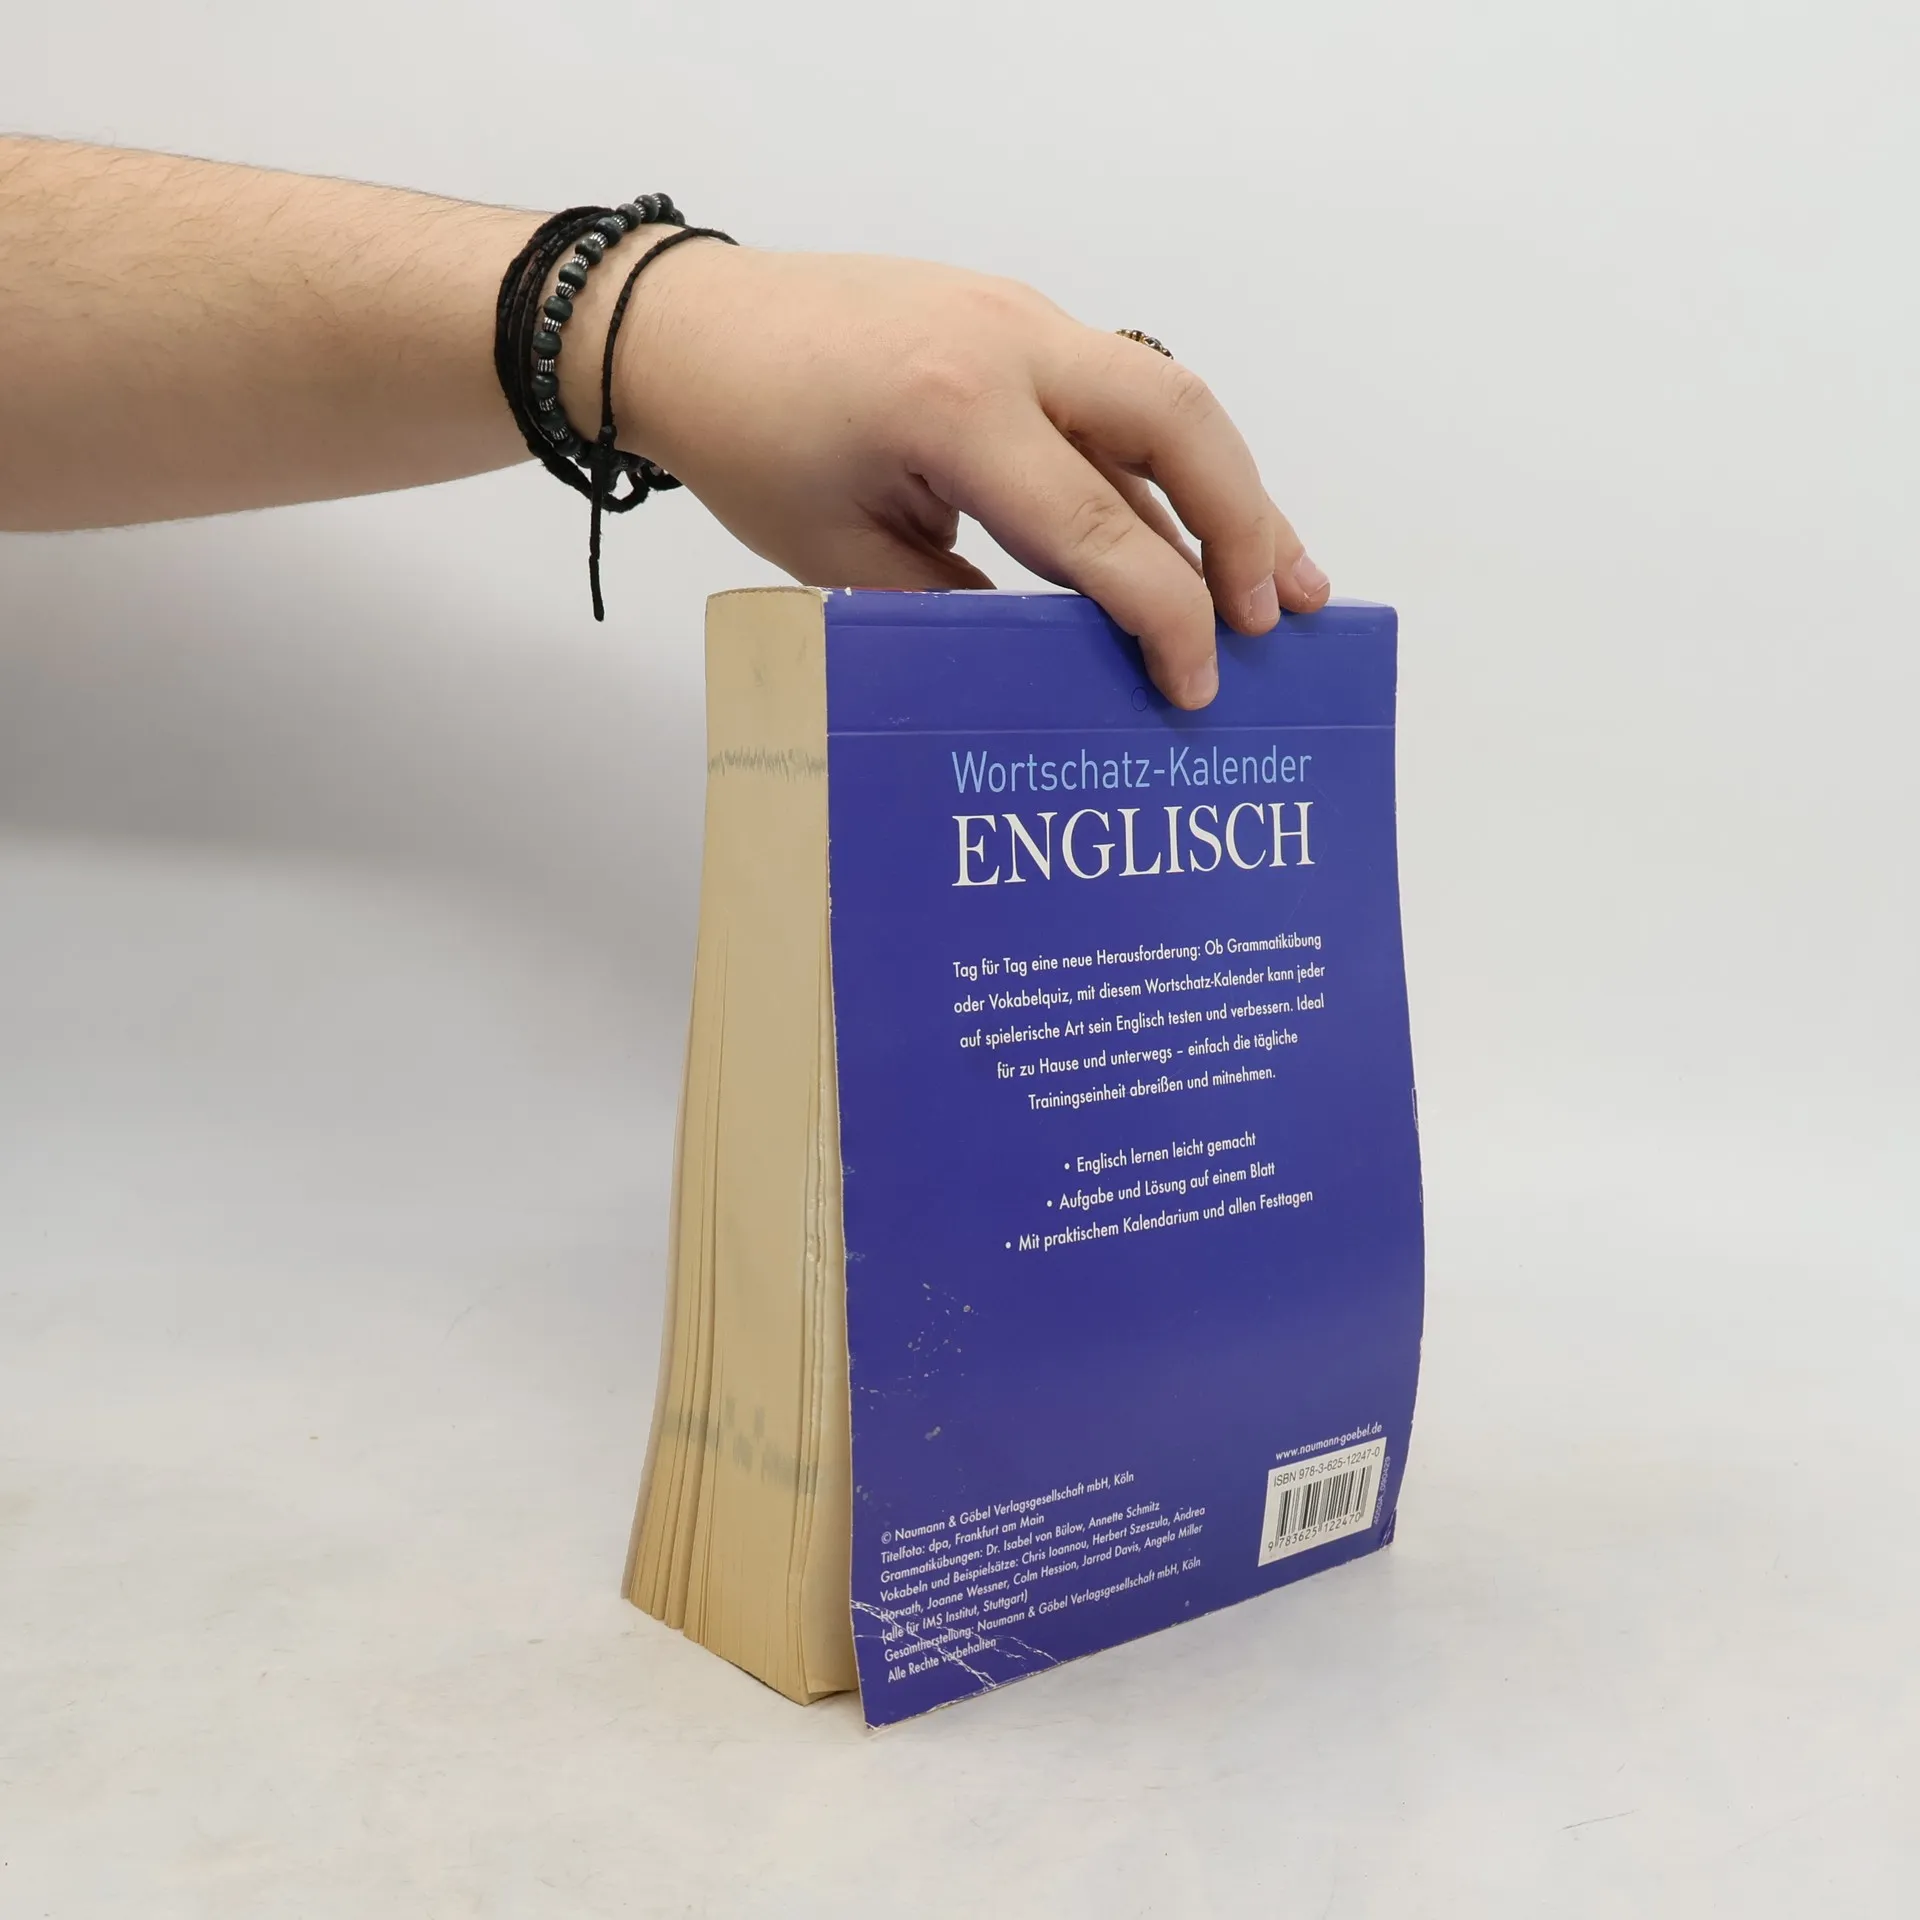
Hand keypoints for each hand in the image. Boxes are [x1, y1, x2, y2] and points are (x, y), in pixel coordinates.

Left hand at [567, 240, 1330, 708]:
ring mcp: (1017, 317)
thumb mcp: (846, 562)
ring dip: (1227, 486)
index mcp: (956, 409)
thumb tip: (1065, 657)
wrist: (684, 331)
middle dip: (1244, 527)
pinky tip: (1190, 525)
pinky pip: (1114, 394)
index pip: (1100, 529)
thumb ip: (963, 610)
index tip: (1195, 690)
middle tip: (1278, 617)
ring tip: (1282, 575)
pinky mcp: (1013, 321)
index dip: (1165, 619)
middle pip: (1178, 424)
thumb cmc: (747, 446)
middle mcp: (1009, 343)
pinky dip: (1160, 465)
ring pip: (1163, 397)